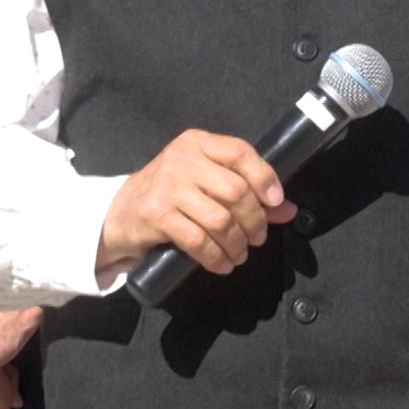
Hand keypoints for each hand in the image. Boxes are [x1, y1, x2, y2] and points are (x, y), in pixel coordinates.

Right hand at [99, 129, 293, 274]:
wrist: (120, 212)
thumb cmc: (171, 194)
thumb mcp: (205, 182)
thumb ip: (247, 190)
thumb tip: (288, 209)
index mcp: (198, 143)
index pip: (240, 152)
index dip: (264, 177)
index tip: (277, 202)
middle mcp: (182, 159)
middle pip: (235, 190)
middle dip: (254, 219)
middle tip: (258, 238)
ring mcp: (167, 186)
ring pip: (219, 219)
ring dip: (237, 243)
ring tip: (241, 254)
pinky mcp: (156, 215)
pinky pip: (198, 240)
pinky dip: (216, 257)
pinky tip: (223, 265)